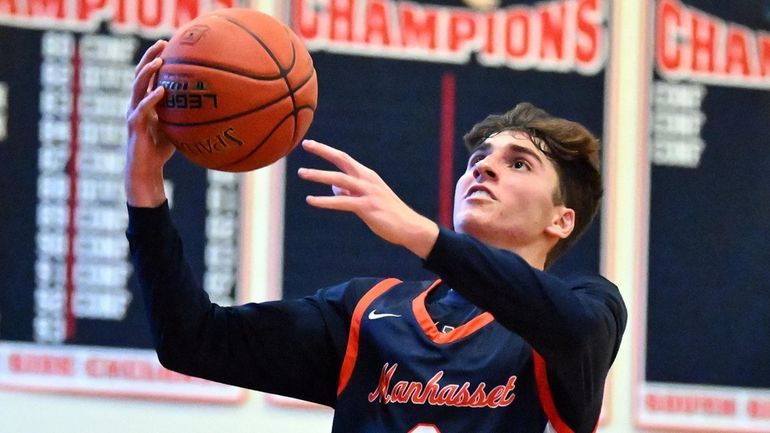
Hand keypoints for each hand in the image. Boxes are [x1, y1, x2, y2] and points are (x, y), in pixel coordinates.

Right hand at [124, 40, 174, 206]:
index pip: (148, 75)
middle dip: (150, 56)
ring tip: (159, 61)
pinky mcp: (134, 126)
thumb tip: (210, 106)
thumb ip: (185, 114)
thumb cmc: (161, 149)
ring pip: (137, 87)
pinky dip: (151, 99)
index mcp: (145, 102)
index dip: (155, 58)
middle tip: (161, 43)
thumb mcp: (177, 127)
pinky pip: (142, 109)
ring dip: (147, 73)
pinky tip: (161, 91)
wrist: (146, 170)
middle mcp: (137, 103)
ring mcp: (133, 113)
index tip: (168, 44)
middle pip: (140, 74)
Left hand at [298, 140, 438, 258]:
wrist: (410, 227)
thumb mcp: (369, 199)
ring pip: (339, 179)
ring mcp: (368, 192)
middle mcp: (367, 179)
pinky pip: (342, 202)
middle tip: (305, 144)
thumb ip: (351, 192)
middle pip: (342, 160)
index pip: (344, 158)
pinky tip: (311, 200)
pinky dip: (325, 201)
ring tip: (302, 173)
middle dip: (323, 151)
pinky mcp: (367, 207)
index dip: (326, 150)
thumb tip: (333, 188)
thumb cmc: (388, 214)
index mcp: (367, 176)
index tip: (310, 144)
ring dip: (319, 175)